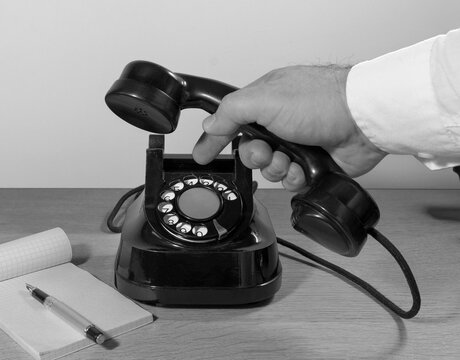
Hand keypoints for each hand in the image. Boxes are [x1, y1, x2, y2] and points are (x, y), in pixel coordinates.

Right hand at [192, 65, 386, 191]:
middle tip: (267, 151)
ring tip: (290, 159)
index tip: (202, 155)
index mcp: (265, 102)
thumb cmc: (322, 101)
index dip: (214, 139)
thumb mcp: (265, 99)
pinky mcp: (312, 164)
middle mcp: (280, 123)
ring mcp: (297, 143)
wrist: (363, 120)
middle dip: (255, 156)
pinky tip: (303, 169)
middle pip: (249, 151)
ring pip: (269, 169)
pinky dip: (294, 178)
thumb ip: (231, 112)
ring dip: (277, 168)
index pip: (230, 122)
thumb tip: (209, 126)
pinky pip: (290, 181)